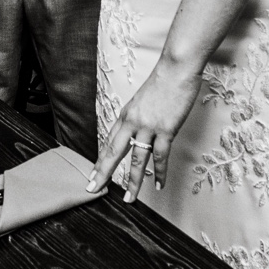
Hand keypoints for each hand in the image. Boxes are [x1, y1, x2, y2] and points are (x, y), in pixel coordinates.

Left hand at [86, 59, 202, 202]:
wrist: (176, 69)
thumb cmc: (163, 83)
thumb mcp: (142, 101)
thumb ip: (139, 118)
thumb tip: (138, 133)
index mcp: (126, 115)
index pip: (109, 142)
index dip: (100, 159)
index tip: (93, 174)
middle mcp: (133, 122)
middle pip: (114, 152)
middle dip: (103, 172)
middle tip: (93, 188)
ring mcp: (148, 127)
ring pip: (137, 159)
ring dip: (133, 182)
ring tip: (129, 199)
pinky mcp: (166, 129)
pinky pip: (160, 156)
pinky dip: (160, 172)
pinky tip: (159, 185)